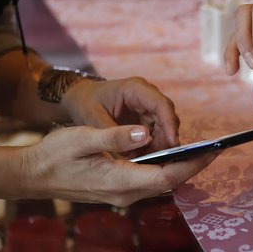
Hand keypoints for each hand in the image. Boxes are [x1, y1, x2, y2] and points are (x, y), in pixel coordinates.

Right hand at [21, 124, 216, 206]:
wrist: (32, 176)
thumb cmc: (54, 155)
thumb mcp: (82, 138)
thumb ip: (115, 136)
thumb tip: (145, 132)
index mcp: (120, 181)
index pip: (167, 175)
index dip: (192, 164)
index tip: (212, 151)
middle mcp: (125, 194)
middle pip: (169, 181)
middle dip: (194, 166)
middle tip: (215, 148)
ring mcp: (122, 195)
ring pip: (161, 182)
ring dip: (181, 168)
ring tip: (200, 149)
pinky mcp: (118, 191)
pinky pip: (149, 181)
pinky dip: (165, 168)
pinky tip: (171, 154)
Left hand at [61, 77, 179, 153]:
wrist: (79, 99)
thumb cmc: (85, 104)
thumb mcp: (94, 119)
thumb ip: (114, 133)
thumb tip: (139, 144)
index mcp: (135, 89)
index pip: (161, 105)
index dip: (169, 124)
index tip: (173, 144)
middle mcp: (146, 96)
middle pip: (167, 118)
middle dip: (167, 139)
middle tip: (164, 161)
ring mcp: (147, 107)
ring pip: (164, 128)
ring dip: (160, 145)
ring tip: (151, 163)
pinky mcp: (145, 119)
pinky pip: (156, 134)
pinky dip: (152, 147)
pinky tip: (144, 160)